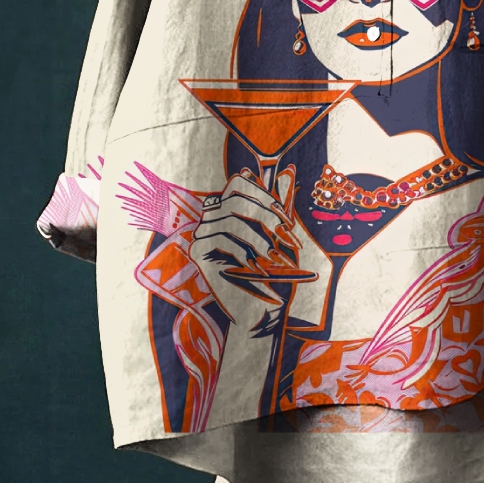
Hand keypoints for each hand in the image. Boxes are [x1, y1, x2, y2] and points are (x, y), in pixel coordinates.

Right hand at [190, 168, 301, 330]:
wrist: (262, 310)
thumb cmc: (275, 274)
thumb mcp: (282, 236)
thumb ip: (280, 207)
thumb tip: (287, 172)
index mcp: (232, 209)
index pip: (239, 182)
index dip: (263, 194)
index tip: (284, 220)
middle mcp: (215, 217)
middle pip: (235, 195)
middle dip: (265, 215)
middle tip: (285, 238)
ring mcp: (203, 233)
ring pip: (229, 217)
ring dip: (257, 238)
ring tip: (271, 259)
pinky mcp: (197, 252)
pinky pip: (218, 237)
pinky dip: (242, 251)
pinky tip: (252, 268)